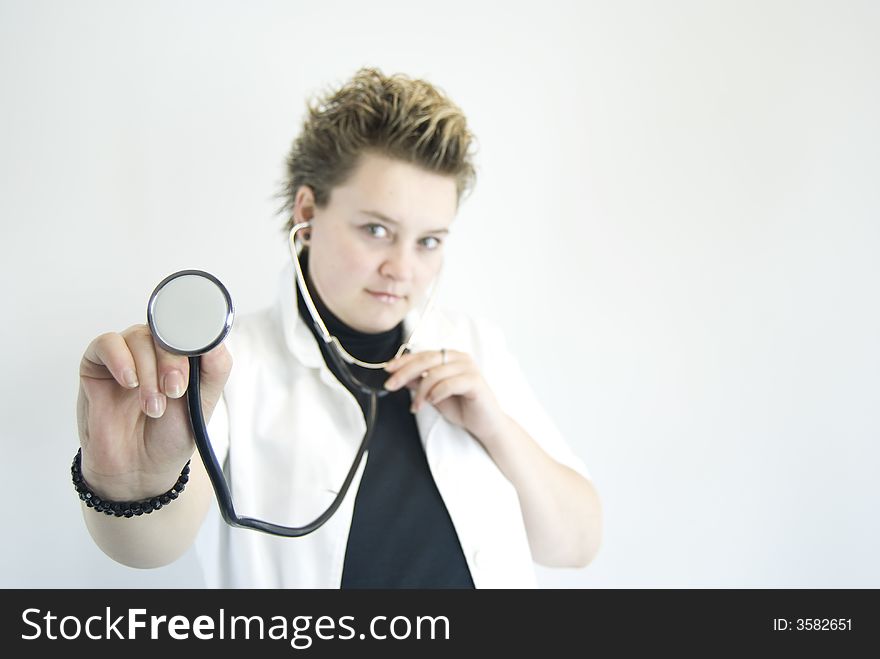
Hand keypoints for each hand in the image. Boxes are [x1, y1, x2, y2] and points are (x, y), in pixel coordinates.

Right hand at [77, 324, 231, 499]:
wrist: (139, 468)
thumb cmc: (171, 435)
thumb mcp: (204, 403)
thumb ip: (215, 368)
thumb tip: (216, 337)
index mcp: (184, 354)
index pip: (190, 327)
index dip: (194, 339)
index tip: (197, 359)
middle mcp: (155, 349)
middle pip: (164, 330)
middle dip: (172, 361)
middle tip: (174, 391)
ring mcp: (127, 354)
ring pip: (139, 337)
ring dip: (149, 372)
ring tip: (153, 406)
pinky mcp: (98, 363)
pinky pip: (107, 343)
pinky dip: (120, 360)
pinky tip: (129, 383)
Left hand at [383, 349, 507, 444]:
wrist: (485, 424)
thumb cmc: (462, 407)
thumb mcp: (433, 395)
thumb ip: (420, 383)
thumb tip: (400, 376)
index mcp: (450, 357)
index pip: (422, 354)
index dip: (403, 361)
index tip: (387, 370)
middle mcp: (459, 358)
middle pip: (426, 360)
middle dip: (404, 373)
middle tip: (391, 386)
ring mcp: (469, 367)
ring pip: (435, 373)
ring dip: (421, 391)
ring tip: (417, 406)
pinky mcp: (476, 381)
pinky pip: (449, 383)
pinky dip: (437, 393)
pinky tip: (432, 401)